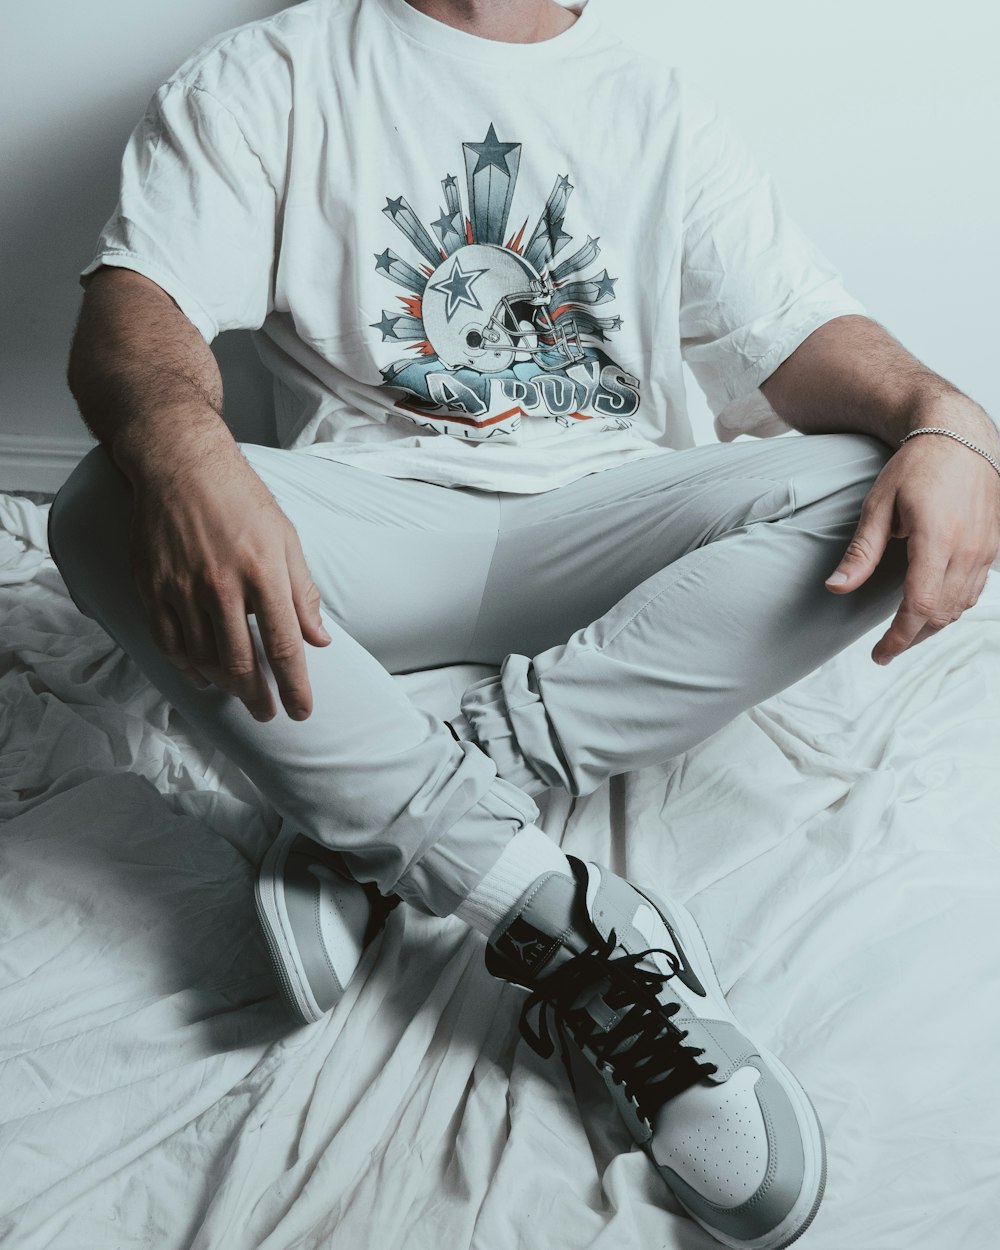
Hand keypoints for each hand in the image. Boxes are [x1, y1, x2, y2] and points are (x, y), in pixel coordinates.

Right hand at [128, 445, 330, 720]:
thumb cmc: (241, 498)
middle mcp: (222, 585)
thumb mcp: (286, 538)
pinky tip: (202, 677)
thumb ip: (303, 593)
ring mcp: (181, 588)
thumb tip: (320, 639)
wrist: (180, 464)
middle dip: (258, 697)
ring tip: (240, 695)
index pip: (283, 647)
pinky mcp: (151, 587)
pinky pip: (169, 644)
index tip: (302, 711)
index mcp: (263, 572)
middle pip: (241, 663)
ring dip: (225, 686)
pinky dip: (187, 668)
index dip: (295, 687)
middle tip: (268, 713)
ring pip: (203, 659)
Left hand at [825, 426, 999, 663]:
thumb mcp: (878, 505)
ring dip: (933, 626)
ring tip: (904, 633)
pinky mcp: (994, 546)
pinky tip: (931, 609)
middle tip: (885, 651)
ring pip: (961, 606)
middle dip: (912, 638)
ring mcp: (986, 548)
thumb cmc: (915, 467)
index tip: (880, 654)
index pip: (919, 605)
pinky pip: (976, 590)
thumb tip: (836, 588)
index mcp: (937, 539)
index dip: (899, 636)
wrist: (960, 437)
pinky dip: (952, 607)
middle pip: (942, 613)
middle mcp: (968, 548)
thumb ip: (860, 551)